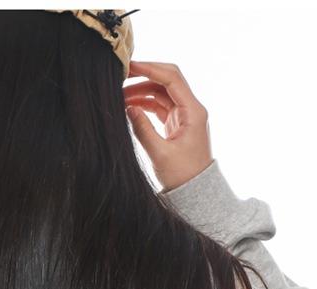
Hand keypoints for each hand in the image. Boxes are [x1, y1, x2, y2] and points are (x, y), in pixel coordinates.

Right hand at [124, 60, 212, 192]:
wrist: (195, 194)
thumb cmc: (183, 177)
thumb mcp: (160, 154)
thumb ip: (143, 129)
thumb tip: (129, 108)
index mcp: (193, 111)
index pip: (171, 78)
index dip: (150, 69)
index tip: (130, 66)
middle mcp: (191, 109)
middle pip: (167, 80)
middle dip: (145, 75)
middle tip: (122, 74)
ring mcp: (184, 116)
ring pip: (161, 93)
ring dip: (142, 91)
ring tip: (120, 97)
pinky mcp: (177, 125)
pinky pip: (160, 107)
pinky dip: (145, 104)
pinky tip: (129, 107)